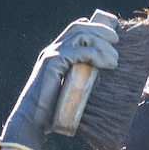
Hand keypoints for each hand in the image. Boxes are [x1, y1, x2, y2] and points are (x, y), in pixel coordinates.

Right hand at [0, 18, 118, 149]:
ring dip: (102, 45)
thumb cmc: (51, 113)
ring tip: (114, 59)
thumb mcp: (69, 91)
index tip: (110, 36)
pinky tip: (108, 63)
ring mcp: (51, 55)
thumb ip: (80, 81)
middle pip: (79, 28)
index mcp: (54, 55)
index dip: (94, 27)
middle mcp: (51, 51)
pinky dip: (97, 55)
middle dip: (101, 30)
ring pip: (81, 36)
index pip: (74, 30)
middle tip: (117, 40)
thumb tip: (100, 81)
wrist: (32, 121)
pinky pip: (80, 52)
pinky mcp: (53, 63)